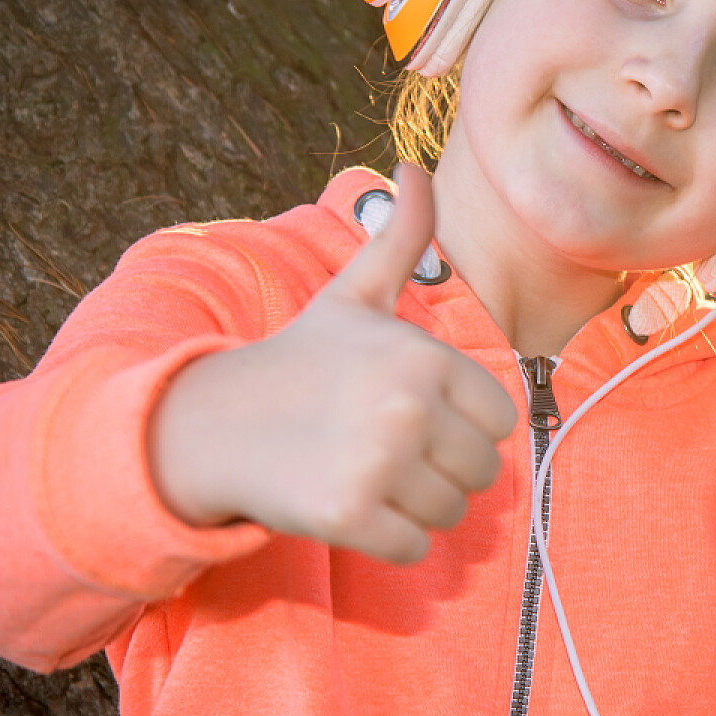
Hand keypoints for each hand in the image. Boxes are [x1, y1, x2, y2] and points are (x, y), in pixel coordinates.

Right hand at [149, 164, 518, 562]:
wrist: (216, 422)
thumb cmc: (300, 360)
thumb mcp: (354, 294)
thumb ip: (401, 236)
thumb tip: (413, 166)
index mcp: (423, 356)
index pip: (500, 419)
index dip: (463, 423)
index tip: (415, 414)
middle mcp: (407, 407)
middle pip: (482, 471)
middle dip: (443, 469)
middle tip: (388, 450)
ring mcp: (378, 463)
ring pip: (452, 515)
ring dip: (417, 506)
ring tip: (368, 473)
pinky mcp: (349, 515)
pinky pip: (415, 550)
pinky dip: (391, 540)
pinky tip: (352, 506)